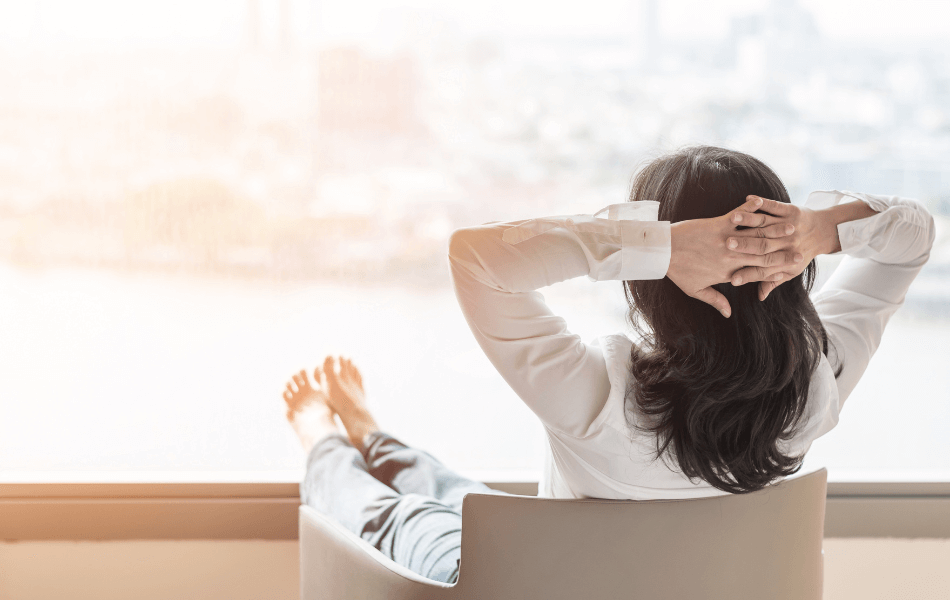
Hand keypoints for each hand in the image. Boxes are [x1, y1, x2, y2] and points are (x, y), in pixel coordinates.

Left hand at [667, 196, 802, 316]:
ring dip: (775, 229)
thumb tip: (728, 313)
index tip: (792, 270)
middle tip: (801, 249)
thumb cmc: (677, 271)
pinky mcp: (718, 224)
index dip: (776, 272)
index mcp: (727, 273)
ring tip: (792, 226)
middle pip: (762, 256)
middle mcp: (730, 257)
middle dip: (783, 253)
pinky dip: (750, 208)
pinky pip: (738, 216)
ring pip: (755, 236)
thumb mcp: (695, 290)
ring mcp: (726, 240)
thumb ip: (715, 300)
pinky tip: (761, 202)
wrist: (660, 251)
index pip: (756, 274)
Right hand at [725, 196, 832, 300]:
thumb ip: (772, 282)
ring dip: (749, 220)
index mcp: (784, 260)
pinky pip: (775, 206)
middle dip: (744, 245)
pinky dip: (762, 202)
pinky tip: (749, 198)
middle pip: (763, 246)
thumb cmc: (802, 253)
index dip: (748, 275)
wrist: (825, 232)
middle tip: (727, 245)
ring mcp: (788, 226)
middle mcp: (786, 244)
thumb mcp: (790, 271)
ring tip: (733, 219)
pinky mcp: (791, 211)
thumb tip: (760, 296)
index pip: (763, 270)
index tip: (732, 280)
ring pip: (766, 224)